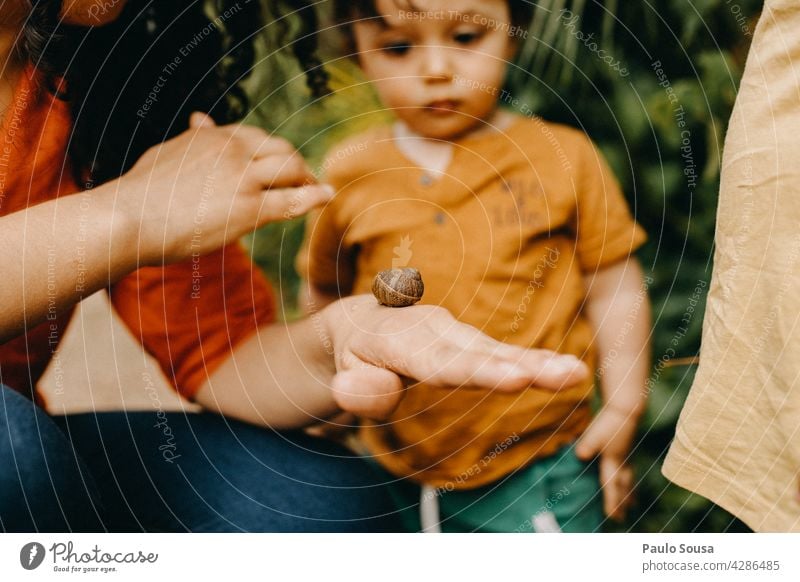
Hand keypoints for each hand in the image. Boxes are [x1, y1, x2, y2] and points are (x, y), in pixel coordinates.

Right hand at [116, 112, 332, 265]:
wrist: (127, 218)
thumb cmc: (140, 193)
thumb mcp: (168, 152)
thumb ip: (193, 137)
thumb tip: (202, 118)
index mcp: (214, 137)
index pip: (257, 137)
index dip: (273, 152)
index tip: (281, 164)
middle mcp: (233, 150)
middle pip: (281, 150)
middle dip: (296, 165)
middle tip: (305, 180)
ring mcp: (243, 178)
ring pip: (291, 170)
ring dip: (307, 180)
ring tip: (315, 192)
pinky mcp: (249, 208)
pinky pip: (292, 200)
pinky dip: (314, 197)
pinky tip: (327, 197)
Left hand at [322, 295, 589, 418]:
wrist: (359, 325)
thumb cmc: (352, 358)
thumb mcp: (340, 375)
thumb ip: (358, 389)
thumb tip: (374, 390)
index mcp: (393, 337)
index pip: (436, 361)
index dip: (477, 370)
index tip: (515, 379)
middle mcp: (430, 327)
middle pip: (477, 351)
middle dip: (520, 364)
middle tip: (563, 375)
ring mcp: (452, 330)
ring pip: (496, 349)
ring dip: (538, 362)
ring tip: (576, 374)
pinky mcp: (469, 340)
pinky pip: (503, 352)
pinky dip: (535, 361)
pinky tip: (570, 371)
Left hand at [575, 405, 640, 520]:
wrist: (625, 408)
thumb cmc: (609, 422)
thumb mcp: (594, 433)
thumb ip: (587, 445)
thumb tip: (580, 455)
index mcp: (612, 461)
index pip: (611, 486)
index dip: (612, 502)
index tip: (612, 517)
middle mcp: (621, 462)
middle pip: (623, 487)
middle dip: (622, 503)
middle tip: (622, 519)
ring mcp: (626, 455)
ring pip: (629, 479)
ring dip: (630, 493)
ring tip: (633, 505)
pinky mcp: (626, 448)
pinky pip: (629, 470)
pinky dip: (630, 479)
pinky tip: (629, 479)